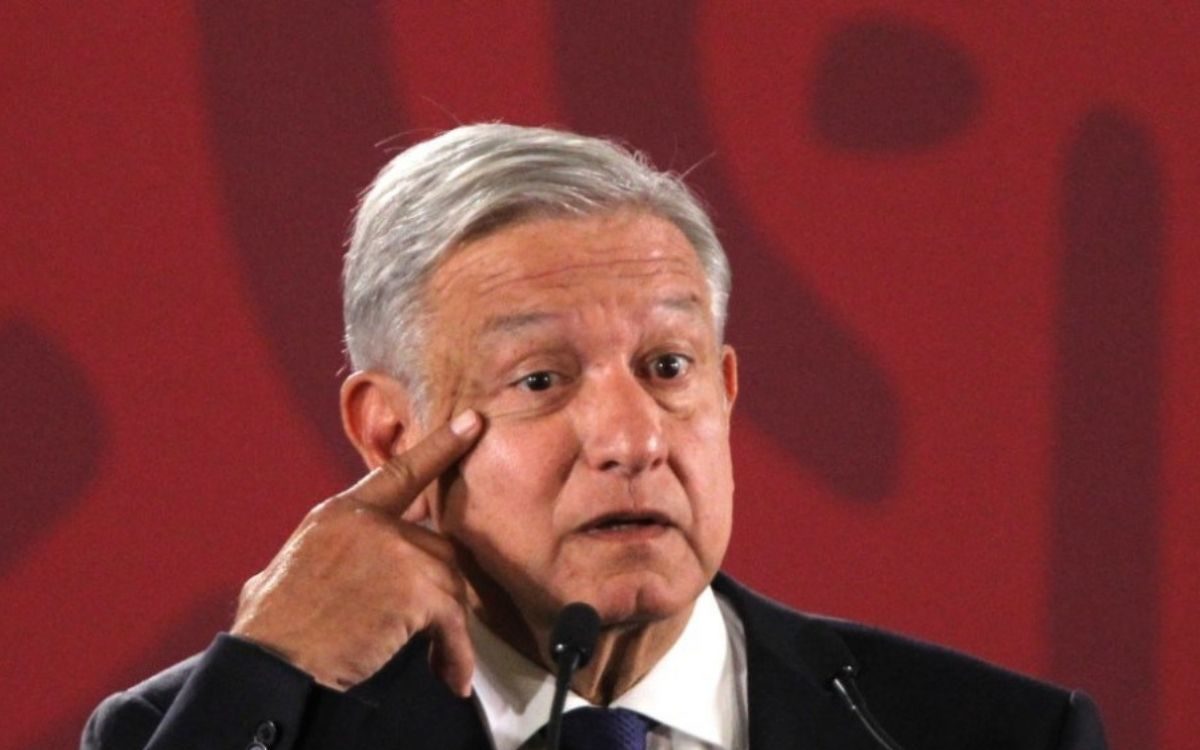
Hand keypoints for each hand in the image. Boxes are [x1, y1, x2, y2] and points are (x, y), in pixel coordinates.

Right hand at [231, 410, 483, 694]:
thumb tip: (327, 568)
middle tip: (432, 634)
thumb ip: (322, 555)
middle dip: (435, 592)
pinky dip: (454, 653)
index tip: (471, 423)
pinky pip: (453, 621)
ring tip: (436, 662)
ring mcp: (395, 551)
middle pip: (434, 547)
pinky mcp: (414, 588)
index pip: (398, 472)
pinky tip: (448, 675)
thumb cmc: (272, 632)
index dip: (439, 447)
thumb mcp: (283, 572)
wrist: (273, 664)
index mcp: (339, 514)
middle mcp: (369, 523)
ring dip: (446, 629)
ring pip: (448, 583)